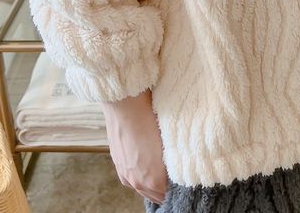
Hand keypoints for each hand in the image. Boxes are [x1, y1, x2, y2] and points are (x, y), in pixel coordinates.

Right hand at [101, 88, 169, 204]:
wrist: (125, 104)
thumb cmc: (149, 119)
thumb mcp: (168, 142)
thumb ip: (172, 163)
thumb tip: (177, 170)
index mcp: (153, 180)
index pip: (167, 194)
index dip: (175, 186)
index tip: (182, 178)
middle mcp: (136, 182)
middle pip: (154, 195)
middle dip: (163, 187)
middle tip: (174, 174)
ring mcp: (125, 174)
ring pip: (142, 187)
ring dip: (151, 182)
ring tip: (161, 168)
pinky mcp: (117, 164)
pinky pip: (132, 177)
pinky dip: (140, 174)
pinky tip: (146, 162)